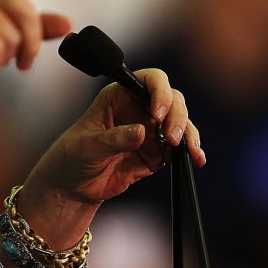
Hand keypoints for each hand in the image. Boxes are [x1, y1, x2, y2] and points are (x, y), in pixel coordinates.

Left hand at [25, 68, 205, 206]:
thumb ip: (114, 139)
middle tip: (172, 138)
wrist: (72, 186)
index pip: (149, 80)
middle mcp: (138, 108)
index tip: (157, 113)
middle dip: (177, 116)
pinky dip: (190, 151)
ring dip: (188, 134)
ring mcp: (150, 130)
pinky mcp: (157, 152)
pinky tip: (196, 159)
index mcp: (118, 95)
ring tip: (190, 152)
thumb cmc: (71, 157)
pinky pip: (180, 148)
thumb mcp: (88, 146)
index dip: (159, 91)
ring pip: (180, 123)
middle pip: (171, 100)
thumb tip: (142, 132)